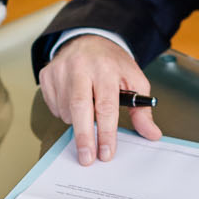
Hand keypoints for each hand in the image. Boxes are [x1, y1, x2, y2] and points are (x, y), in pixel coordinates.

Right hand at [37, 34, 160, 163]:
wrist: (89, 39)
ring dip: (76, 123)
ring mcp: (60, 70)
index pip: (105, 104)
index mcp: (106, 68)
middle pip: (79, 107)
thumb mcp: (134, 80)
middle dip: (84, 136)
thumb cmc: (112, 63)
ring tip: (87, 116)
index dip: (106, 132)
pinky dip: (64, 113)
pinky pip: (54, 105)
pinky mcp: (47, 75)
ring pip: (66, 109)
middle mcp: (81, 66)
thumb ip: (142, 110)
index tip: (106, 153)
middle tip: (87, 158)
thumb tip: (151, 134)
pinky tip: (74, 105)